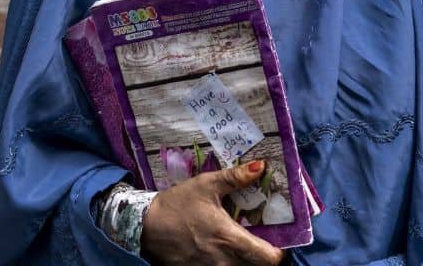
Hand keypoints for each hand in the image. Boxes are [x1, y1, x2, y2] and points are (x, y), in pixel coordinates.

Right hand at [141, 160, 284, 265]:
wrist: (144, 226)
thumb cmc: (177, 204)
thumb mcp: (207, 185)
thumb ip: (236, 177)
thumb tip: (261, 167)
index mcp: (229, 238)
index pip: (268, 259)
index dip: (278, 253)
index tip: (277, 241)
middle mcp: (223, 260)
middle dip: (262, 256)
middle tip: (258, 240)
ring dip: (244, 260)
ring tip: (238, 244)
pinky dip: (226, 263)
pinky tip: (219, 250)